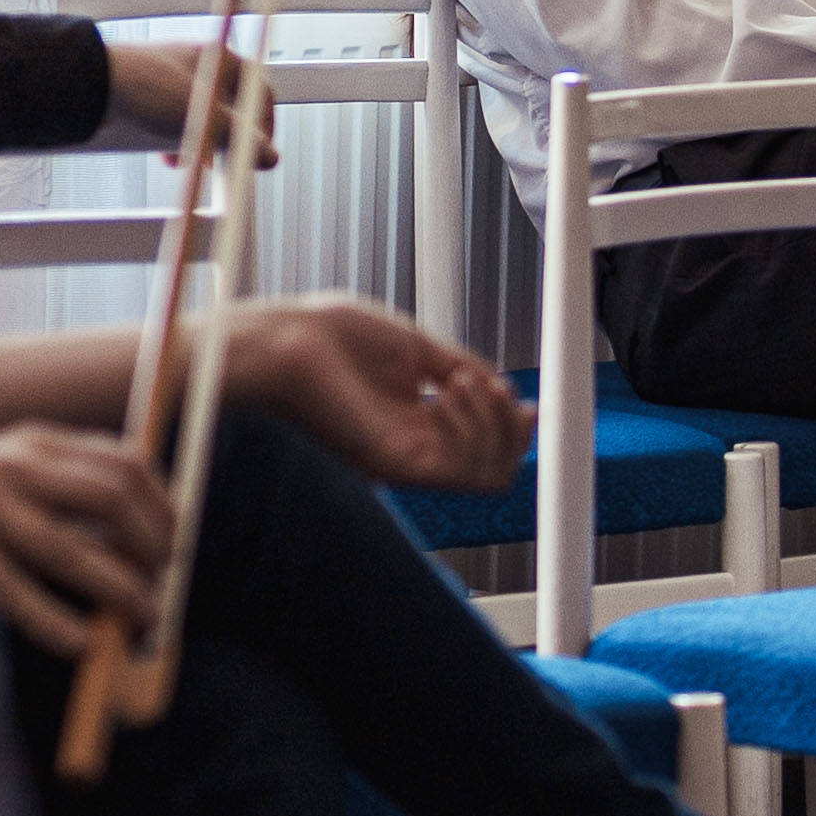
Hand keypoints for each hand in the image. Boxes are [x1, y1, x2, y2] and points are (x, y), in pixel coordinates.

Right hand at [0, 425, 174, 654]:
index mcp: (32, 440)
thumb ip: (66, 492)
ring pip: (69, 550)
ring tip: (143, 618)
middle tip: (161, 584)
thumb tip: (141, 540)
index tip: (175, 542)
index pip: (124, 460)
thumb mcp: (9, 478)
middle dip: (150, 544)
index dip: (161, 504)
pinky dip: (53, 620)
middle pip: (109, 496)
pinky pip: (14, 590)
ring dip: (118, 589)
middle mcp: (9, 462)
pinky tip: (80, 643)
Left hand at [102, 41, 276, 165]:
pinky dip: (178, 143)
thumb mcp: (205, 120)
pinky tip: (169, 159)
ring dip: (204, 144)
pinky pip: (174, 123)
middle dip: (230, 139)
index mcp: (217, 58)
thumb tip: (270, 159)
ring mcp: (171, 81)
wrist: (89, 87)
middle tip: (229, 163)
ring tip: (197, 163)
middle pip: (230, 106)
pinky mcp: (148, 97)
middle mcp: (197, 66)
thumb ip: (240, 140)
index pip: (257, 89)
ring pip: (201, 117)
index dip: (264, 124)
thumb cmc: (146, 92)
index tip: (260, 152)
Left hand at [227, 296, 531, 493]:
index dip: (514, 429)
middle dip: (513, 430)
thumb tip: (503, 385)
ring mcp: (407, 460)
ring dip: (492, 425)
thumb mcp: (416, 349)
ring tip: (461, 382)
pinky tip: (449, 391)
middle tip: (501, 391)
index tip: (526, 400)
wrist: (289, 342)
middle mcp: (417, 448)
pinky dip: (470, 430)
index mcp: (419, 423)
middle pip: (496, 470)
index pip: (485, 448)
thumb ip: (461, 367)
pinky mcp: (395, 464)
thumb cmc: (335, 340)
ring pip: (487, 475)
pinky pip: (459, 470)